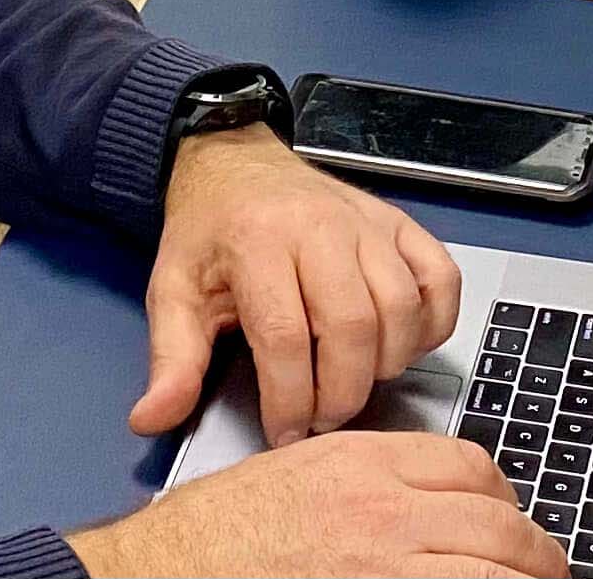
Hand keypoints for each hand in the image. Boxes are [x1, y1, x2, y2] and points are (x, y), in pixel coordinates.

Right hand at [70, 431, 566, 578]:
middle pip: (495, 520)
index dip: (501, 491)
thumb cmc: (220, 532)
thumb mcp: (296, 473)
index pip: (467, 463)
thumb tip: (416, 500)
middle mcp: (385, 511)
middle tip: (546, 567)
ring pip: (493, 569)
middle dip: (533, 549)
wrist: (177, 568)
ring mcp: (387, 567)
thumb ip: (362, 476)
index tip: (507, 512)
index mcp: (363, 463)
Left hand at [132, 125, 458, 444]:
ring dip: (386, 362)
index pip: (287, 337)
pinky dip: (434, 321)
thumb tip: (152, 418)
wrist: (234, 160)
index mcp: (258, 240)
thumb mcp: (174, 289)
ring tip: (354, 379)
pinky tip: (401, 343)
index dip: (289, 401)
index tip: (283, 431)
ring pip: (401, 306)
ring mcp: (365, 220)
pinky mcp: (397, 221)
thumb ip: (172, 358)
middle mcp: (319, 225)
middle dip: (341, 392)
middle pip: (353, 326)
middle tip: (321, 415)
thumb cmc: (208, 230)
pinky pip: (440, 276)